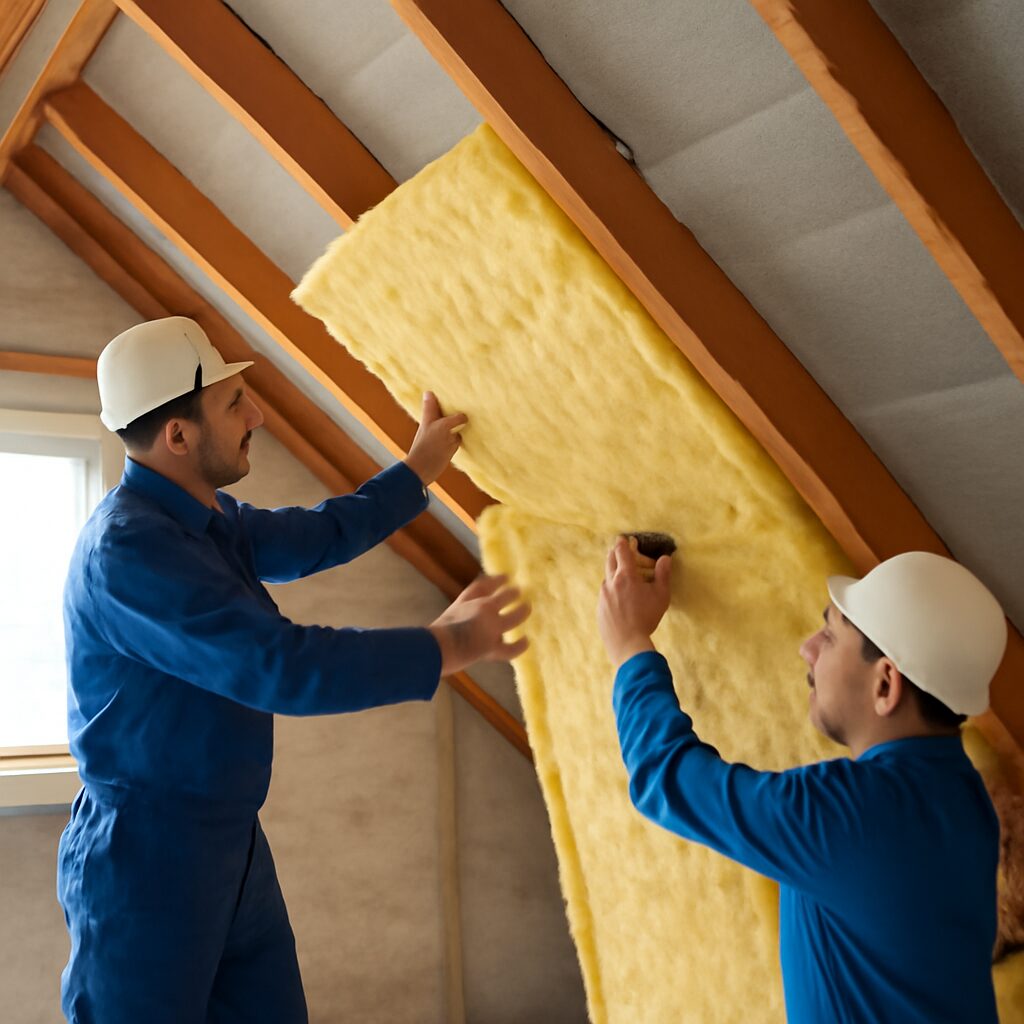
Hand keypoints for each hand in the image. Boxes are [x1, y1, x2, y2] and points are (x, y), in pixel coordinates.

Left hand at [404, 392, 467, 486]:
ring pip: (455, 423)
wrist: (424, 469)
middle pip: (446, 410)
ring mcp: (444, 434)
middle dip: (454, 404)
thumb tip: (464, 415)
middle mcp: (437, 423)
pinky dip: (466, 432)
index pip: (432, 398)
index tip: (447, 382)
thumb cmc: (428, 446)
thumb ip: (453, 418)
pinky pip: (460, 435)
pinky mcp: (451, 445)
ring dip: (462, 419)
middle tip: (467, 394)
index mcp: (430, 415)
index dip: (437, 391)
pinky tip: (475, 427)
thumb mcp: (442, 427)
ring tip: (475, 409)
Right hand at [429, 574, 530, 675]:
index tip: (505, 576)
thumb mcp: (438, 626)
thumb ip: (447, 629)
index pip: (480, 587)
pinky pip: (511, 647)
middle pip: (501, 597)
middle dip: (511, 593)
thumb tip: (444, 636)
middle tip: (518, 590)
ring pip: (514, 617)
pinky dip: (519, 645)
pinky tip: (526, 641)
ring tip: (527, 608)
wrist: (439, 647)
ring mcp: (490, 626)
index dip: (493, 581)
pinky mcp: (494, 644)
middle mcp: (480, 610)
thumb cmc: (431, 638)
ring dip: (522, 612)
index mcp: (463, 603)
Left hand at [598, 536, 672, 666]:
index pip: (621, 552)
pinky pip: (605, 593)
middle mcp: (611, 582)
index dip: (623, 543)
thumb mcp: (661, 596)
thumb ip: (663, 575)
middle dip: (615, 552)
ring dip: (613, 572)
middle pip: (609, 560)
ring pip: (606, 577)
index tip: (624, 539)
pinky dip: (611, 590)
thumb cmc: (647, 618)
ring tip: (622, 576)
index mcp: (626, 576)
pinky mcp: (599, 608)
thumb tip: (665, 558)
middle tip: (620, 550)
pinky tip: (619, 598)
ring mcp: (603, 595)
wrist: (627, 643)